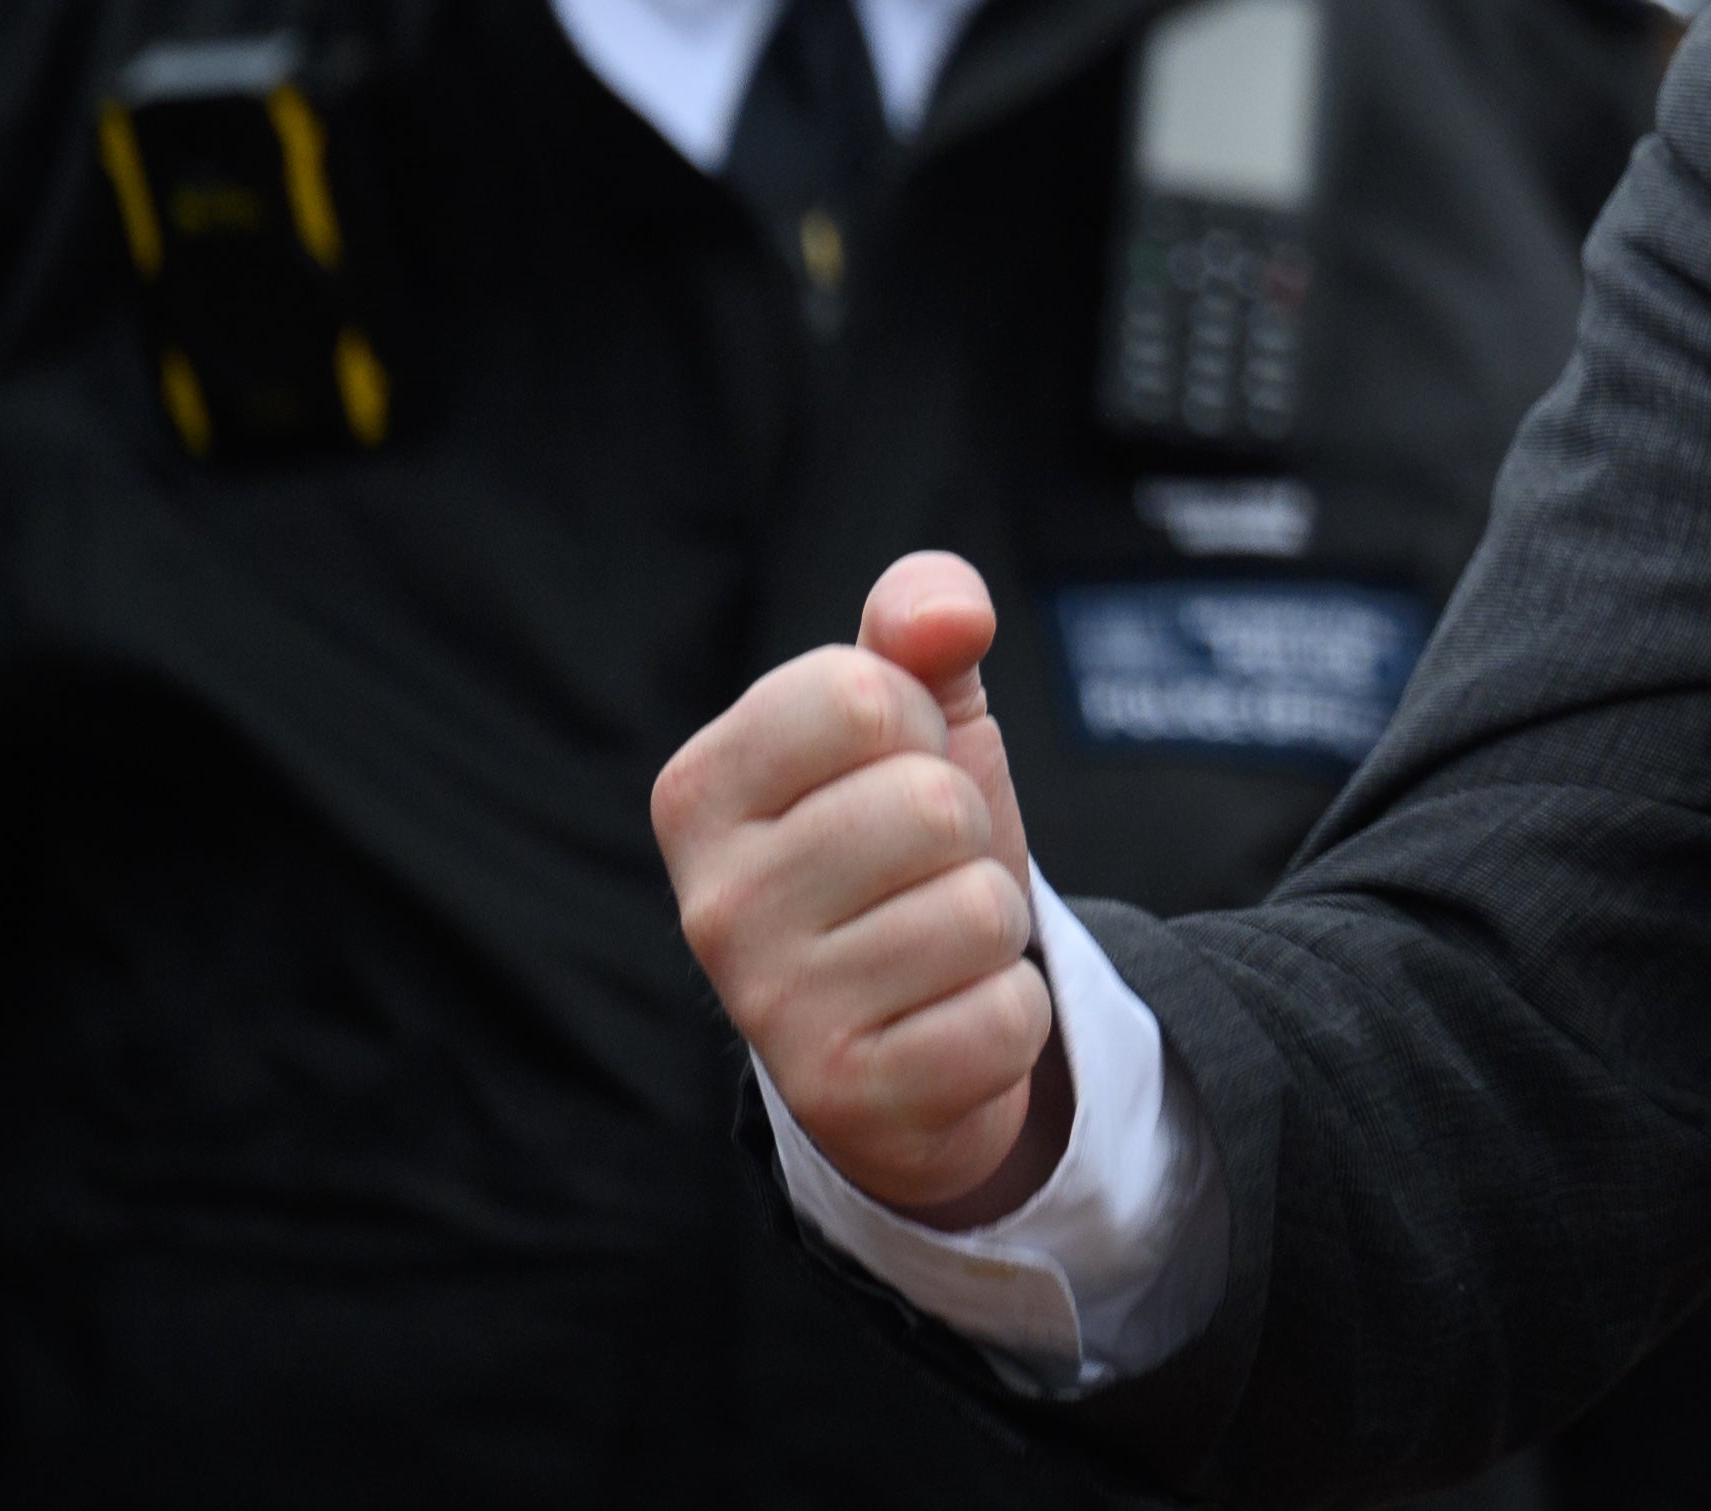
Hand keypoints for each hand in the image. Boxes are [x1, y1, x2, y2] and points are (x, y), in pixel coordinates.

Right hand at [654, 550, 1075, 1226]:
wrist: (907, 1034)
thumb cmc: (898, 853)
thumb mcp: (909, 720)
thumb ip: (917, 625)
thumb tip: (951, 611)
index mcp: (701, 789)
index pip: (860, 695)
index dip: (917, 726)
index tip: (889, 774)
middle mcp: (712, 904)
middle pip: (931, 807)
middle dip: (967, 835)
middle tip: (922, 877)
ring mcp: (771, 1010)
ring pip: (978, 912)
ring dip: (992, 927)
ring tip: (933, 949)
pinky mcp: (845, 1100)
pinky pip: (1004, 1015)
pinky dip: (1009, 1013)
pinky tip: (946, 1022)